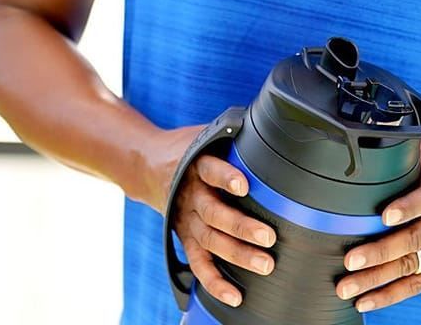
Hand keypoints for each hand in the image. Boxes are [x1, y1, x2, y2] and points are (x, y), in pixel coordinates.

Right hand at [146, 126, 277, 308]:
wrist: (148, 165)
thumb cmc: (190, 147)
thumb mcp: (206, 133)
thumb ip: (232, 134)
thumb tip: (272, 126)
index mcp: (196, 164)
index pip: (210, 169)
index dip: (226, 176)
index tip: (244, 185)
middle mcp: (190, 194)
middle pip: (214, 213)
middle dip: (241, 227)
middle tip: (269, 236)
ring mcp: (186, 219)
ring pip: (210, 241)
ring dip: (237, 255)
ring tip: (265, 264)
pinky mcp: (185, 237)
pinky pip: (198, 264)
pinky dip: (215, 282)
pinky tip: (235, 295)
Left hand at [336, 143, 420, 312]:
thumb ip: (412, 153)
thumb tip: (377, 142)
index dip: (407, 207)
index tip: (384, 215)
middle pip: (414, 239)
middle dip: (379, 252)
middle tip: (350, 259)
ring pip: (411, 266)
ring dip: (377, 279)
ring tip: (347, 286)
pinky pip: (417, 283)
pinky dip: (391, 294)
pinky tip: (366, 300)